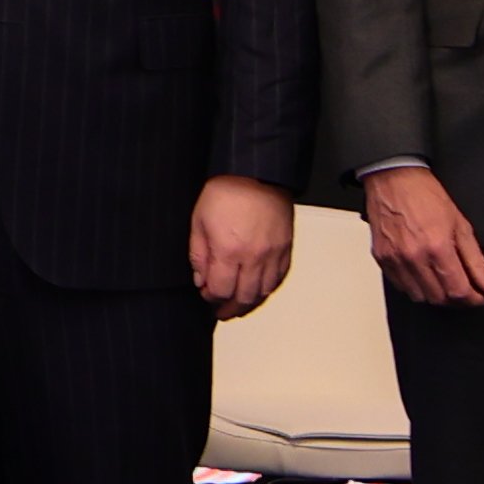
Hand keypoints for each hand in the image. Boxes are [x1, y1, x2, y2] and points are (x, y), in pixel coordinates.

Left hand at [191, 175, 295, 314]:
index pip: (220, 290)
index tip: (206, 295)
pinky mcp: (286, 248)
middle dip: (230, 309)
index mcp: (228, 250)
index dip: (210, 298)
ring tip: (239, 306)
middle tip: (221, 312)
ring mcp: (273, 253)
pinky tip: (258, 291)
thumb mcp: (199, 220)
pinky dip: (268, 290)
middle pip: (243, 298)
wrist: (258, 172)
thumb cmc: (227, 190)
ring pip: (264, 292)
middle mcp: (253, 256)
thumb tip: (200, 280)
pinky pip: (279, 278)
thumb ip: (198, 254)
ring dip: (250, 304)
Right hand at [362, 164, 483, 311]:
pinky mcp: (382, 259)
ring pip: (419, 296)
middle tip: (464, 289)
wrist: (394, 179)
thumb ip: (475, 259)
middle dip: (456, 298)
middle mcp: (414, 257)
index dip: (473, 299)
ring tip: (443, 282)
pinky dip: (414, 286)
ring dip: (435, 295)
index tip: (479, 297)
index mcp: (437, 247)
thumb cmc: (426, 195)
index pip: (458, 291)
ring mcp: (395, 260)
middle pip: (439, 298)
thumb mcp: (460, 224)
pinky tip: (423, 275)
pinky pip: (400, 286)